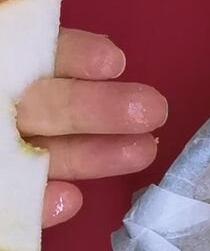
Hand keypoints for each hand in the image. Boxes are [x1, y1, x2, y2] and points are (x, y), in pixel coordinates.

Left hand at [17, 29, 167, 226]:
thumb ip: (13, 49)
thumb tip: (39, 46)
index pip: (29, 56)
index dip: (71, 56)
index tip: (112, 62)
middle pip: (47, 106)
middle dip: (99, 108)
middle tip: (153, 110)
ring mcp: (1, 156)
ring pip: (44, 152)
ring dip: (93, 155)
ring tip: (145, 153)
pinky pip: (15, 201)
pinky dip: (40, 204)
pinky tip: (69, 202)